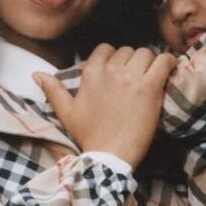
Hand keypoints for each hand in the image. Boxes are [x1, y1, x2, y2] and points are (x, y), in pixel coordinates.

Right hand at [37, 44, 175, 168]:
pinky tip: (169, 69)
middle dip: (133, 61)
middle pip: (128, 51)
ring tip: (152, 76)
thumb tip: (36, 74)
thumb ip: (53, 90)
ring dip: (150, 63)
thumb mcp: (66, 112)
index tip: (120, 71)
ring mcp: (131, 77)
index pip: (106, 49)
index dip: (115, 58)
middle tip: (137, 78)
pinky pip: (163, 61)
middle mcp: (110, 70)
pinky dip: (169, 62)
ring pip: (146, 53)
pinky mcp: (150, 87)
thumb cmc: (89, 136)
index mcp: (91, 73)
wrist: (109, 155)